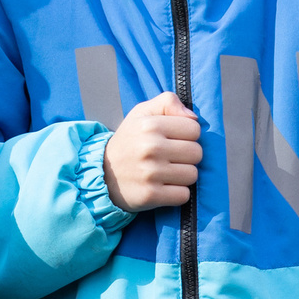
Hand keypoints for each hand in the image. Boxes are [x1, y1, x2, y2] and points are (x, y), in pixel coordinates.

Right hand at [102, 93, 202, 211]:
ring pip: (192, 175)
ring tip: (167, 172)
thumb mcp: (142, 112)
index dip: (187, 135)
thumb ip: (168, 102)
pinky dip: (177, 194)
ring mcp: (150, 173)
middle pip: (196, 153)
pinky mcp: (150, 195)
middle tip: (170, 158)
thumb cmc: (129, 141)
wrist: (102, 173)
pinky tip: (164, 187)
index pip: (194, 129)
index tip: (173, 140)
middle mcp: (150, 148)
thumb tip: (194, 118)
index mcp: (150, 125)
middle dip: (187, 156)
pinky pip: (183, 196)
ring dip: (183, 176)